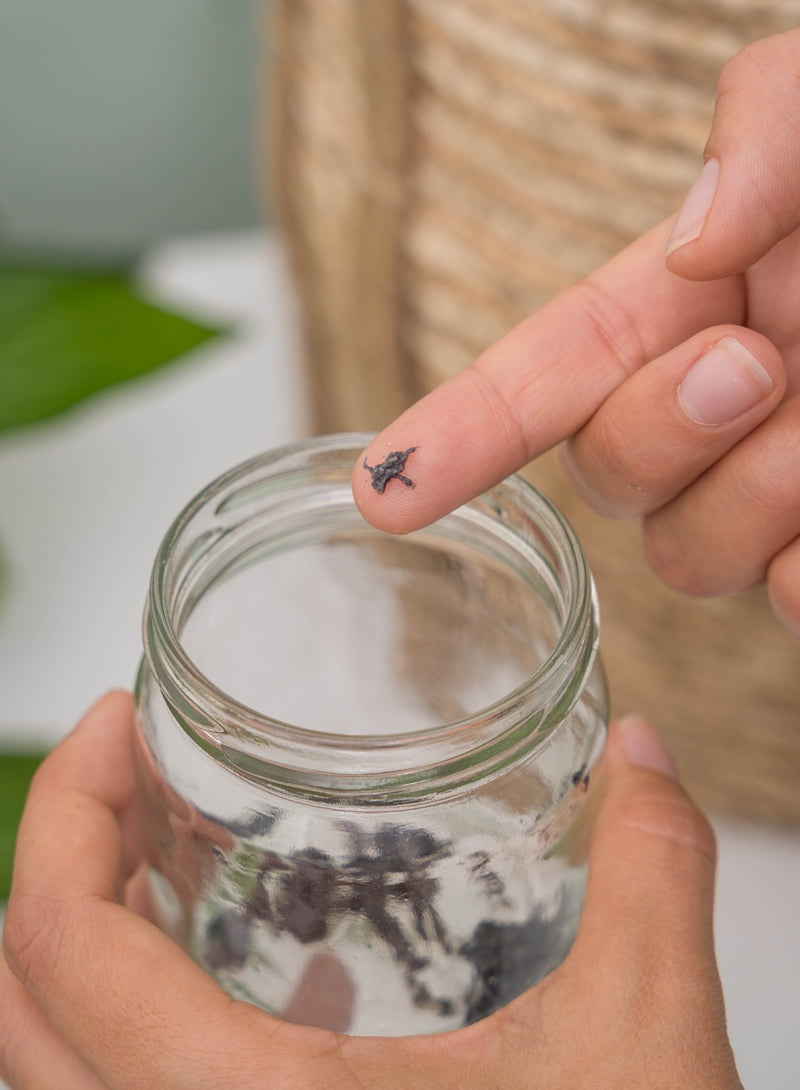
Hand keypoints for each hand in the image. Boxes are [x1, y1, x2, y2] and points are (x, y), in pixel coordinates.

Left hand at [2, 692, 740, 1087]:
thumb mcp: (644, 1051)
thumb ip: (651, 875)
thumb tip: (646, 753)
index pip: (57, 943)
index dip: (65, 805)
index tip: (116, 720)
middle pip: (20, 1002)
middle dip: (60, 857)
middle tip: (128, 771)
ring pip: (54, 1069)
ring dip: (83, 947)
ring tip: (161, 854)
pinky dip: (134, 1025)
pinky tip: (267, 985)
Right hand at [352, 29, 799, 639]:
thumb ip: (764, 126)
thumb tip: (692, 246)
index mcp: (691, 303)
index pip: (541, 376)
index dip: (457, 434)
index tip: (383, 494)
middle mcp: (719, 407)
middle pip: (612, 480)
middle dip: (664, 433)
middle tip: (760, 365)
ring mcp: (782, 485)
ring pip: (691, 556)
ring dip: (757, 499)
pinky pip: (793, 604)